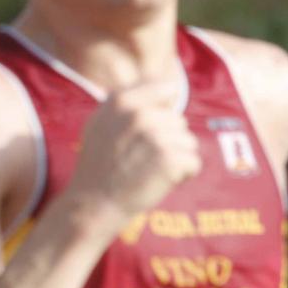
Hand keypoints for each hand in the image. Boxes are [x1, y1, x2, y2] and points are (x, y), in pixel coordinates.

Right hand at [65, 82, 201, 230]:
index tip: (144, 133)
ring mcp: (156, 135)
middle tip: (139, 158)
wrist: (93, 205)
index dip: (162, 113)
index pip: (167, 89)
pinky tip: (157, 181)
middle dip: (167, 140)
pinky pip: (193, 163)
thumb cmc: (98, 165)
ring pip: (187, 141)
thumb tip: (163, 83)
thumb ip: (125, 101)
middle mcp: (139, 113)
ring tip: (147, 170)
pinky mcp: (170, 159)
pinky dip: (182, 175)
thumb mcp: (99, 123)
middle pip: (178, 120)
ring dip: (174, 158)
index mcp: (121, 100)